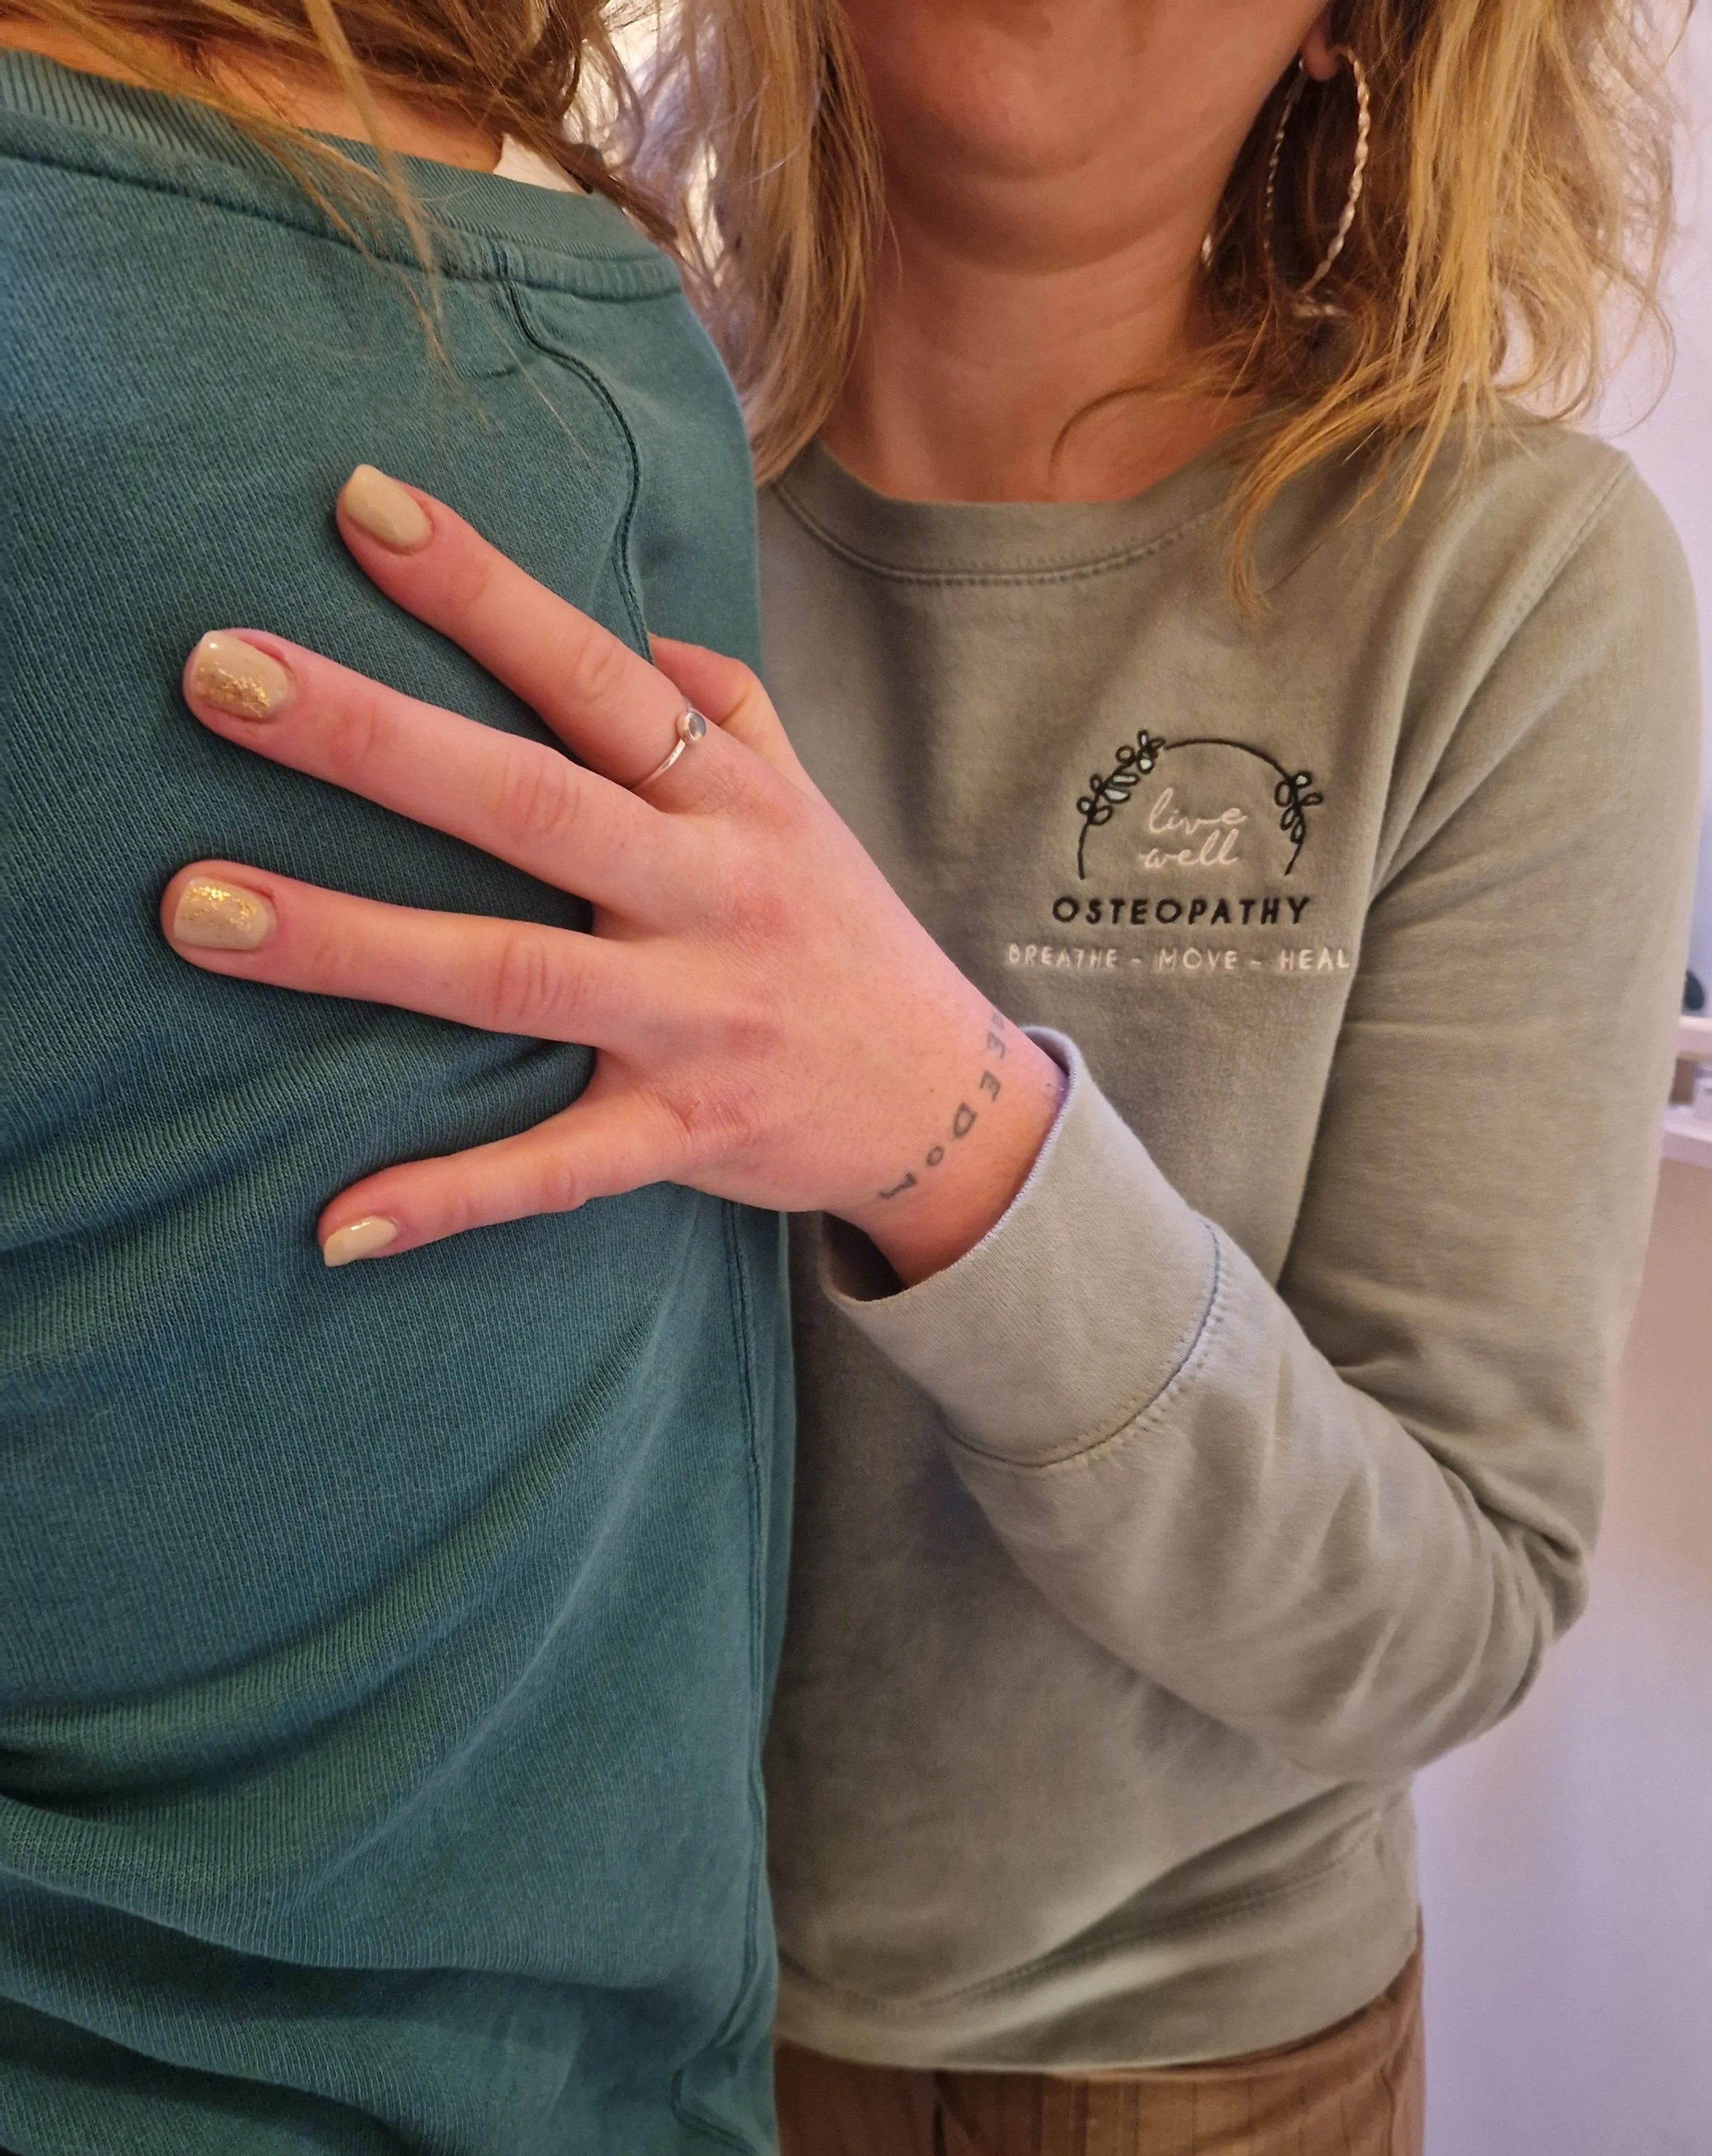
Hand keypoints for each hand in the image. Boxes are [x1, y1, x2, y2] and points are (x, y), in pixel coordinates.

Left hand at [162, 467, 1062, 1280]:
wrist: (950, 1105)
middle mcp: (707, 896)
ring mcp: (693, 1023)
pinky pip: (554, 1168)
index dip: (484, 591)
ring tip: (195, 908)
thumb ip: (725, 708)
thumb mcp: (804, 803)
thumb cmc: (846, 935)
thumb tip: (636, 634)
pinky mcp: (682, 1137)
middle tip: (215, 672)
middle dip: (372, 736)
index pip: (595, 675)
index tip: (362, 505)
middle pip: (528, 803)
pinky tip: (333, 1219)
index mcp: (729, 800)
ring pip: (511, 976)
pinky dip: (449, 1197)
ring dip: (351, 943)